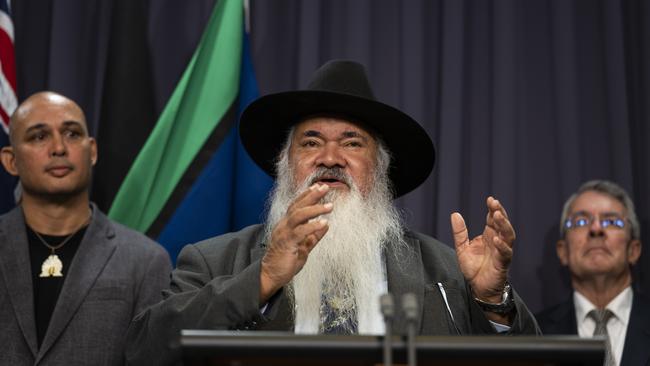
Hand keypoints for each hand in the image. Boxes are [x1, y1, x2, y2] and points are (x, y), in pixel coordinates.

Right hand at [259, 183, 332, 302]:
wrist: (271, 275)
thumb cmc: (285, 262)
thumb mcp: (303, 247)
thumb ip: (313, 236)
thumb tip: (326, 225)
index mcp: (286, 225)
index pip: (296, 205)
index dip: (307, 195)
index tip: (318, 187)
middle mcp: (283, 226)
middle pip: (297, 205)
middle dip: (312, 195)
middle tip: (325, 187)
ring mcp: (284, 233)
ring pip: (298, 215)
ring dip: (315, 208)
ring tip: (329, 206)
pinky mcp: (286, 243)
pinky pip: (300, 232)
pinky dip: (313, 226)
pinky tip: (323, 223)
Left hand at [451, 196, 514, 302]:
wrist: (478, 287)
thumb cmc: (473, 268)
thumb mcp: (462, 247)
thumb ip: (459, 232)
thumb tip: (455, 214)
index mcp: (488, 235)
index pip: (493, 219)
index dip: (493, 209)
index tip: (490, 199)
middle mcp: (497, 241)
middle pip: (502, 224)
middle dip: (500, 212)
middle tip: (495, 203)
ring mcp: (502, 251)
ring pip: (508, 235)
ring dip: (504, 225)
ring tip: (497, 215)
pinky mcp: (503, 263)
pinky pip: (506, 253)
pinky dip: (502, 246)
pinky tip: (496, 239)